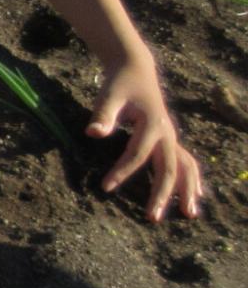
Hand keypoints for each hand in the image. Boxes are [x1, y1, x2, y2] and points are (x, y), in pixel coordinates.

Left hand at [89, 59, 201, 220]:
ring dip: (187, 190)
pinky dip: (190, 179)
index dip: (122, 171)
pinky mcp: (168, 138)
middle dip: (162, 194)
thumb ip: (103, 114)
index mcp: (152, 123)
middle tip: (152, 218)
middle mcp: (167, 132)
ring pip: (185, 166)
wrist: (136, 69)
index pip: (137, 154)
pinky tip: (195, 197)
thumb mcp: (108, 95)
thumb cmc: (119, 83)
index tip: (105, 187)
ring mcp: (170, 136)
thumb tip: (93, 133)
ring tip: (189, 214)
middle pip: (169, 167)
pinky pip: (185, 161)